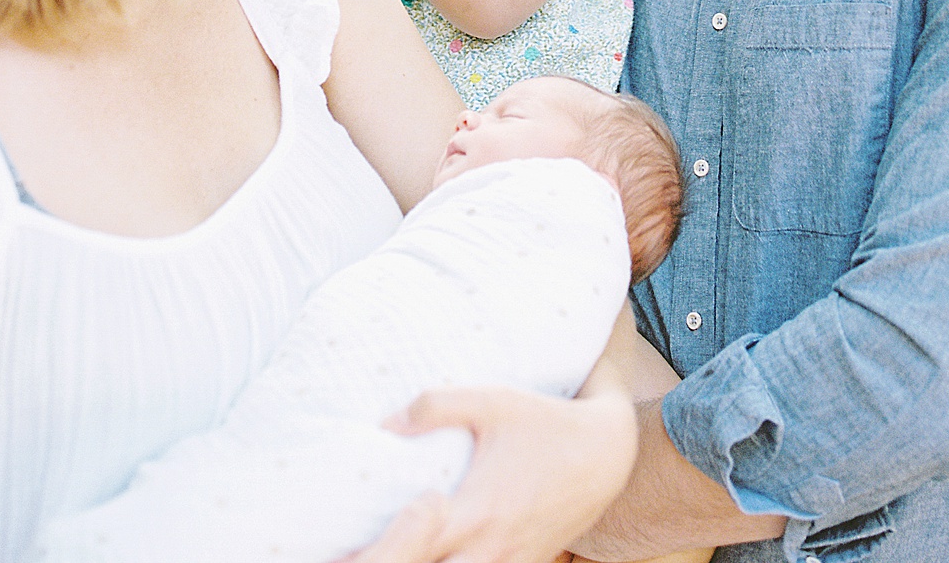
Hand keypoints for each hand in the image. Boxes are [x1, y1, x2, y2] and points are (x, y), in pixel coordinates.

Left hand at [348, 384, 638, 562]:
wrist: (607, 454)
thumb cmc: (545, 422)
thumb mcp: (494, 401)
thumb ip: (439, 404)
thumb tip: (386, 423)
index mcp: (475, 513)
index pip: (412, 549)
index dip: (374, 556)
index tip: (341, 553)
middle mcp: (489, 551)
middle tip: (350, 559)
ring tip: (386, 558)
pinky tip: (432, 557)